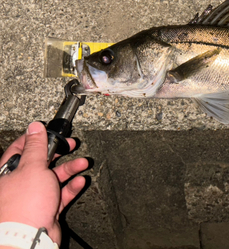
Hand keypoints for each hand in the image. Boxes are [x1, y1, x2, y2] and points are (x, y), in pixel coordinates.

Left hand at [0, 122, 87, 244]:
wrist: (30, 237)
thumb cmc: (24, 205)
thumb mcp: (32, 167)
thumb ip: (36, 146)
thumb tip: (35, 127)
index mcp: (9, 172)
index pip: (21, 148)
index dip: (36, 138)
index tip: (50, 132)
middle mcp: (20, 183)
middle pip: (41, 162)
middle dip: (59, 153)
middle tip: (71, 145)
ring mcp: (33, 196)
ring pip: (53, 177)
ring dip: (70, 169)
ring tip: (83, 163)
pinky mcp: (46, 208)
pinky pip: (61, 194)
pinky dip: (71, 187)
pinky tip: (80, 181)